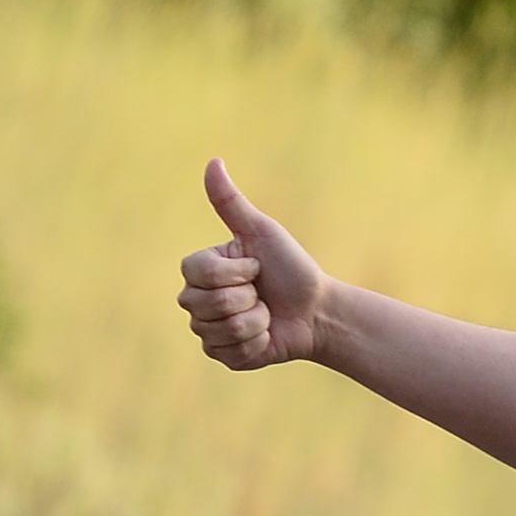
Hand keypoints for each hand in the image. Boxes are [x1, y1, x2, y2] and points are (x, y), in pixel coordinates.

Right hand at [177, 157, 330, 370]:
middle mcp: (197, 299)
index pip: (199, 274)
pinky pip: (229, 354)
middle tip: (262, 294)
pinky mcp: (224, 355)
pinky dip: (256, 345)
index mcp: (200, 269)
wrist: (318, 310)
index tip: (257, 268)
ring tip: (266, 314)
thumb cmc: (291, 268)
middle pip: (203, 305)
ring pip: (216, 331)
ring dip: (254, 323)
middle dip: (245, 299)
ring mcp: (208, 330)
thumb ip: (231, 202)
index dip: (234, 273)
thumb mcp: (263, 232)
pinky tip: (266, 336)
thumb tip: (213, 160)